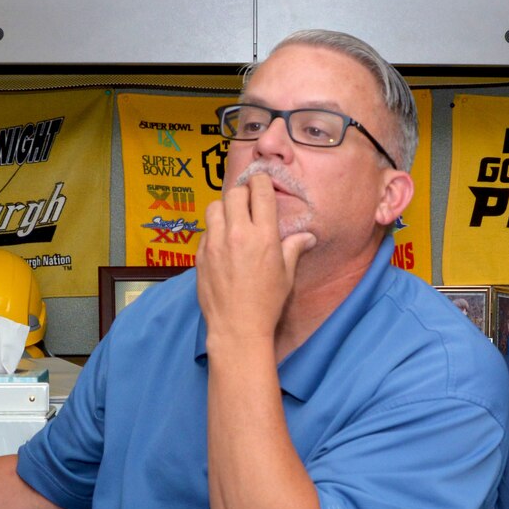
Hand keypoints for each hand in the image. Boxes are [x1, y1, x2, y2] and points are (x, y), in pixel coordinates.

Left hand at [197, 173, 315, 346]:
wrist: (237, 326)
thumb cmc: (266, 302)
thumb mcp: (286, 274)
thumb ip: (294, 248)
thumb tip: (307, 237)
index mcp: (262, 236)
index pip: (260, 192)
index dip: (261, 182)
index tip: (261, 182)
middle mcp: (237, 234)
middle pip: (234, 193)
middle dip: (242, 193)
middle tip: (247, 202)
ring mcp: (215, 244)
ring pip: (214, 207)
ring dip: (224, 208)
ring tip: (232, 220)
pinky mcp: (201, 255)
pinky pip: (205, 230)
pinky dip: (213, 230)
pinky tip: (222, 243)